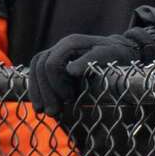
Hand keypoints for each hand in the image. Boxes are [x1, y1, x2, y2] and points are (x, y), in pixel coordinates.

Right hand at [28, 32, 142, 116]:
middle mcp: (60, 47)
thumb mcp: (109, 55)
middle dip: (44, 92)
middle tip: (53, 112)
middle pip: (39, 67)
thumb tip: (69, 70)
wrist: (120, 51)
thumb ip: (89, 61)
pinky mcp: (55, 64)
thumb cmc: (117, 54)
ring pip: (35, 70)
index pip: (51, 64)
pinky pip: (37, 74)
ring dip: (38, 92)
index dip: (56, 84)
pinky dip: (38, 90)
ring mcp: (56, 54)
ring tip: (44, 111)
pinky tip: (41, 104)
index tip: (69, 99)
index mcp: (71, 43)